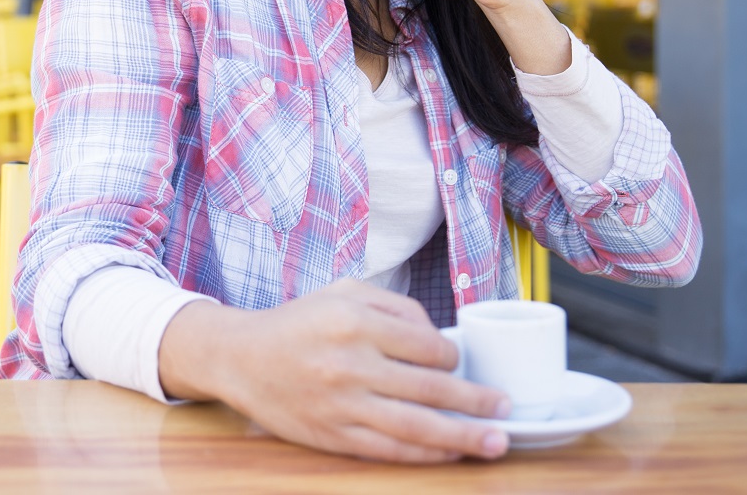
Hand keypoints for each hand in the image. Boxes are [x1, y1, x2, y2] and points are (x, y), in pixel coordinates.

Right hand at [158, 279, 509, 463]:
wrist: (240, 357)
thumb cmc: (299, 321)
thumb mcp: (345, 292)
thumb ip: (397, 306)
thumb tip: (442, 338)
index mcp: (355, 321)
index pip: (427, 345)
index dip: (452, 357)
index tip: (457, 363)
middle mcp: (350, 363)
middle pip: (431, 388)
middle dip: (477, 401)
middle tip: (506, 407)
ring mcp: (341, 404)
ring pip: (417, 426)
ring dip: (464, 437)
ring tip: (496, 441)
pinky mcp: (332, 435)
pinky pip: (390, 450)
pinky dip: (426, 454)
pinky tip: (450, 454)